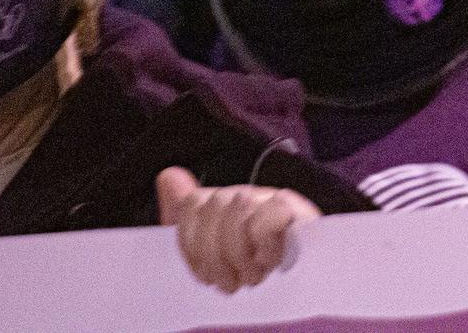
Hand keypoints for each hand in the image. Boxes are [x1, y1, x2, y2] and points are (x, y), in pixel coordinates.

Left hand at [157, 166, 319, 292]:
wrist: (298, 293)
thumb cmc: (251, 276)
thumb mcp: (212, 256)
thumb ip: (186, 220)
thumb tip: (168, 175)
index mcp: (224, 204)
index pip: (193, 203)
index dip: (191, 243)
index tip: (205, 271)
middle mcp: (248, 195)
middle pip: (214, 206)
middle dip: (217, 256)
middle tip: (232, 279)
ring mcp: (274, 199)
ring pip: (239, 208)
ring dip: (241, 256)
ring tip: (250, 274)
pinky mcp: (299, 212)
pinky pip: (269, 215)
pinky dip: (264, 245)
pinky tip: (269, 261)